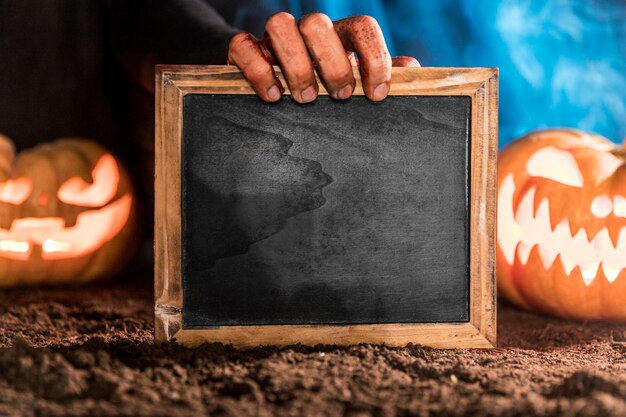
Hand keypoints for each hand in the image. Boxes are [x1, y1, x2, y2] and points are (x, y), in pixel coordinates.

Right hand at [227, 13, 418, 102]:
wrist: (269, 85)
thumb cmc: (322, 88)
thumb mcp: (353, 84)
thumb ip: (379, 76)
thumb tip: (411, 69)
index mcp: (339, 36)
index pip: (362, 27)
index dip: (374, 57)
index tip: (377, 95)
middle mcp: (307, 32)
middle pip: (318, 23)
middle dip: (332, 62)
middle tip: (339, 95)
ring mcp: (273, 40)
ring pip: (280, 24)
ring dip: (296, 64)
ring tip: (305, 99)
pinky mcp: (244, 52)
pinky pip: (243, 45)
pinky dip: (258, 70)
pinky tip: (273, 97)